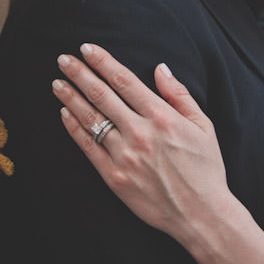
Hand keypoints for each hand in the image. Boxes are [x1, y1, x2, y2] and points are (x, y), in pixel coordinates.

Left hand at [52, 43, 233, 243]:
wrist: (201, 214)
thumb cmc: (206, 169)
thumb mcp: (204, 126)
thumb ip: (179, 95)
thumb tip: (160, 68)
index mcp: (162, 117)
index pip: (125, 81)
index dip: (103, 62)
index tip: (87, 49)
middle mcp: (140, 133)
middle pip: (102, 95)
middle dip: (80, 74)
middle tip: (63, 59)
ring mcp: (124, 156)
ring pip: (91, 119)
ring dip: (71, 98)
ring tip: (57, 83)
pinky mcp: (114, 177)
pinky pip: (88, 148)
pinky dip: (74, 128)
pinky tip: (65, 114)